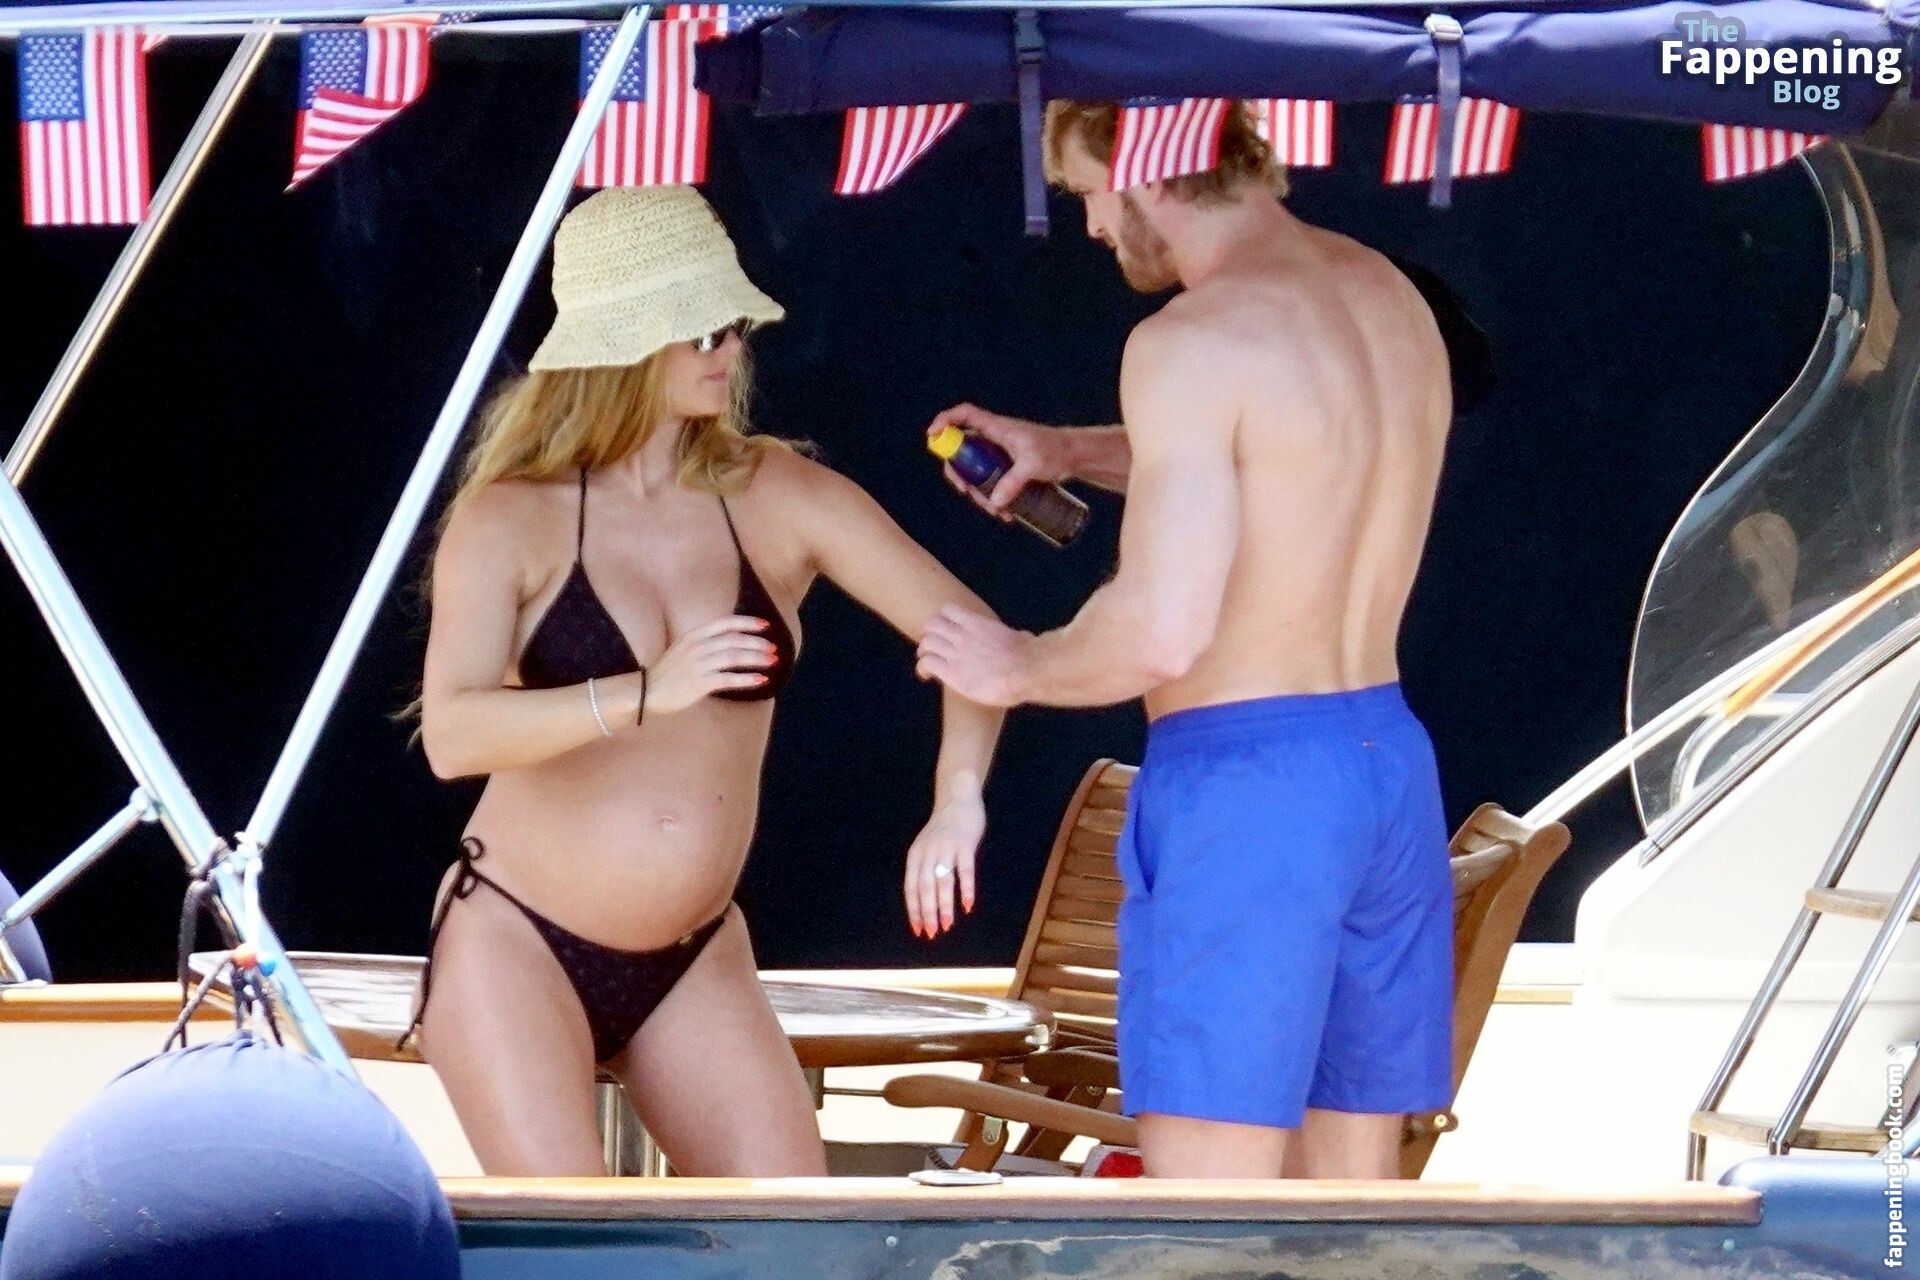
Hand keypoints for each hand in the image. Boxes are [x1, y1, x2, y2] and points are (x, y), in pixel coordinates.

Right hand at [642, 615, 775, 713]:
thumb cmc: (669, 673)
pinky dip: (747, 678)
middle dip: (757, 643)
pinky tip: (761, 680)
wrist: (646, 691)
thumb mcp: (684, 649)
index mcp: (694, 635)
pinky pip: (728, 679)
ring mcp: (697, 664)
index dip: (748, 623)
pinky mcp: (699, 683)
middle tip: (774, 648)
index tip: (766, 626)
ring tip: (773, 661)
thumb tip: (733, 641)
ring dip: (756, 658)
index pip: (725, 623)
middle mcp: (697, 646)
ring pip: (734, 657)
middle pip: (734, 640)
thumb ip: (705, 643)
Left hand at [904, 792, 984, 937]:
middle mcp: (928, 852)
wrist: (958, 800)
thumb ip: (924, 869)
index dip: (914, 910)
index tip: (918, 930)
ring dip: (945, 906)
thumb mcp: (926, 847)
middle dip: (928, 913)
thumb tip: (925, 902)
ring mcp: (947, 848)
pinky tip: (968, 906)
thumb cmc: (942, 829)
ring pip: (943, 882)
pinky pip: (965, 872)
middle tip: (932, 933)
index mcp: (916, 855)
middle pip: (925, 887)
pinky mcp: (965, 845)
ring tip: (947, 925)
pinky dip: (966, 890)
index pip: (911, 888)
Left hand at [916, 606, 1032, 707]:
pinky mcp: (951, 672)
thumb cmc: (1029, 656)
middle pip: (931, 624)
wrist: (1025, 671)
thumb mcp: (1021, 637)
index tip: (945, 631)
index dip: (942, 620)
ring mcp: (955, 653)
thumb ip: (1014, 636)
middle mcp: (962, 634)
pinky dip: (922, 668)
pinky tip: (926, 676)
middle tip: (932, 647)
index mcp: (978, 623)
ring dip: (923, 652)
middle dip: (928, 634)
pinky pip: (926, 663)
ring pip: (926, 643)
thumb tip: (1023, 638)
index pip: (948, 610)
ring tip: (927, 662)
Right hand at [928, 404, 1072, 517]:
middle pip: (962, 451)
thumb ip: (1015, 482)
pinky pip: (990, 483)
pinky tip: (1006, 513)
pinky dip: (993, 498)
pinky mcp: (1007, 470)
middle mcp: (993, 439)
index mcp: (997, 428)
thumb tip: (996, 501)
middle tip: (966, 491)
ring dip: (979, 493)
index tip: (932, 436)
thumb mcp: (1034, 465)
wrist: (1074, 457)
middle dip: (960, 474)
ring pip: (975, 472)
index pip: (965, 415)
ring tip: (998, 512)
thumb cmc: (1056, 451)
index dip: (945, 421)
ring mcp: (999, 456)